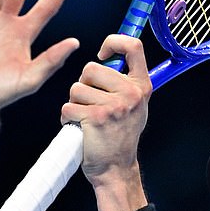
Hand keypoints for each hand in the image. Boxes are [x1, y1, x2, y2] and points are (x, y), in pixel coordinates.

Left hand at [60, 35, 151, 208]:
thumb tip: (110, 56)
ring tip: (87, 119)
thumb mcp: (134, 106)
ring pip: (75, 89)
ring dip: (74, 104)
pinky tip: (79, 128)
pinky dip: (68, 118)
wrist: (116, 168)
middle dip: (83, 85)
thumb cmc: (120, 137)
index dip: (114, 42)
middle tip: (92, 104)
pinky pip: (68, 107)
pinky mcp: (96, 117)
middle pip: (90, 68)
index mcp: (141, 86)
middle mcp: (131, 93)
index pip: (133, 46)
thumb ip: (126, 82)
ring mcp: (115, 105)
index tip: (103, 53)